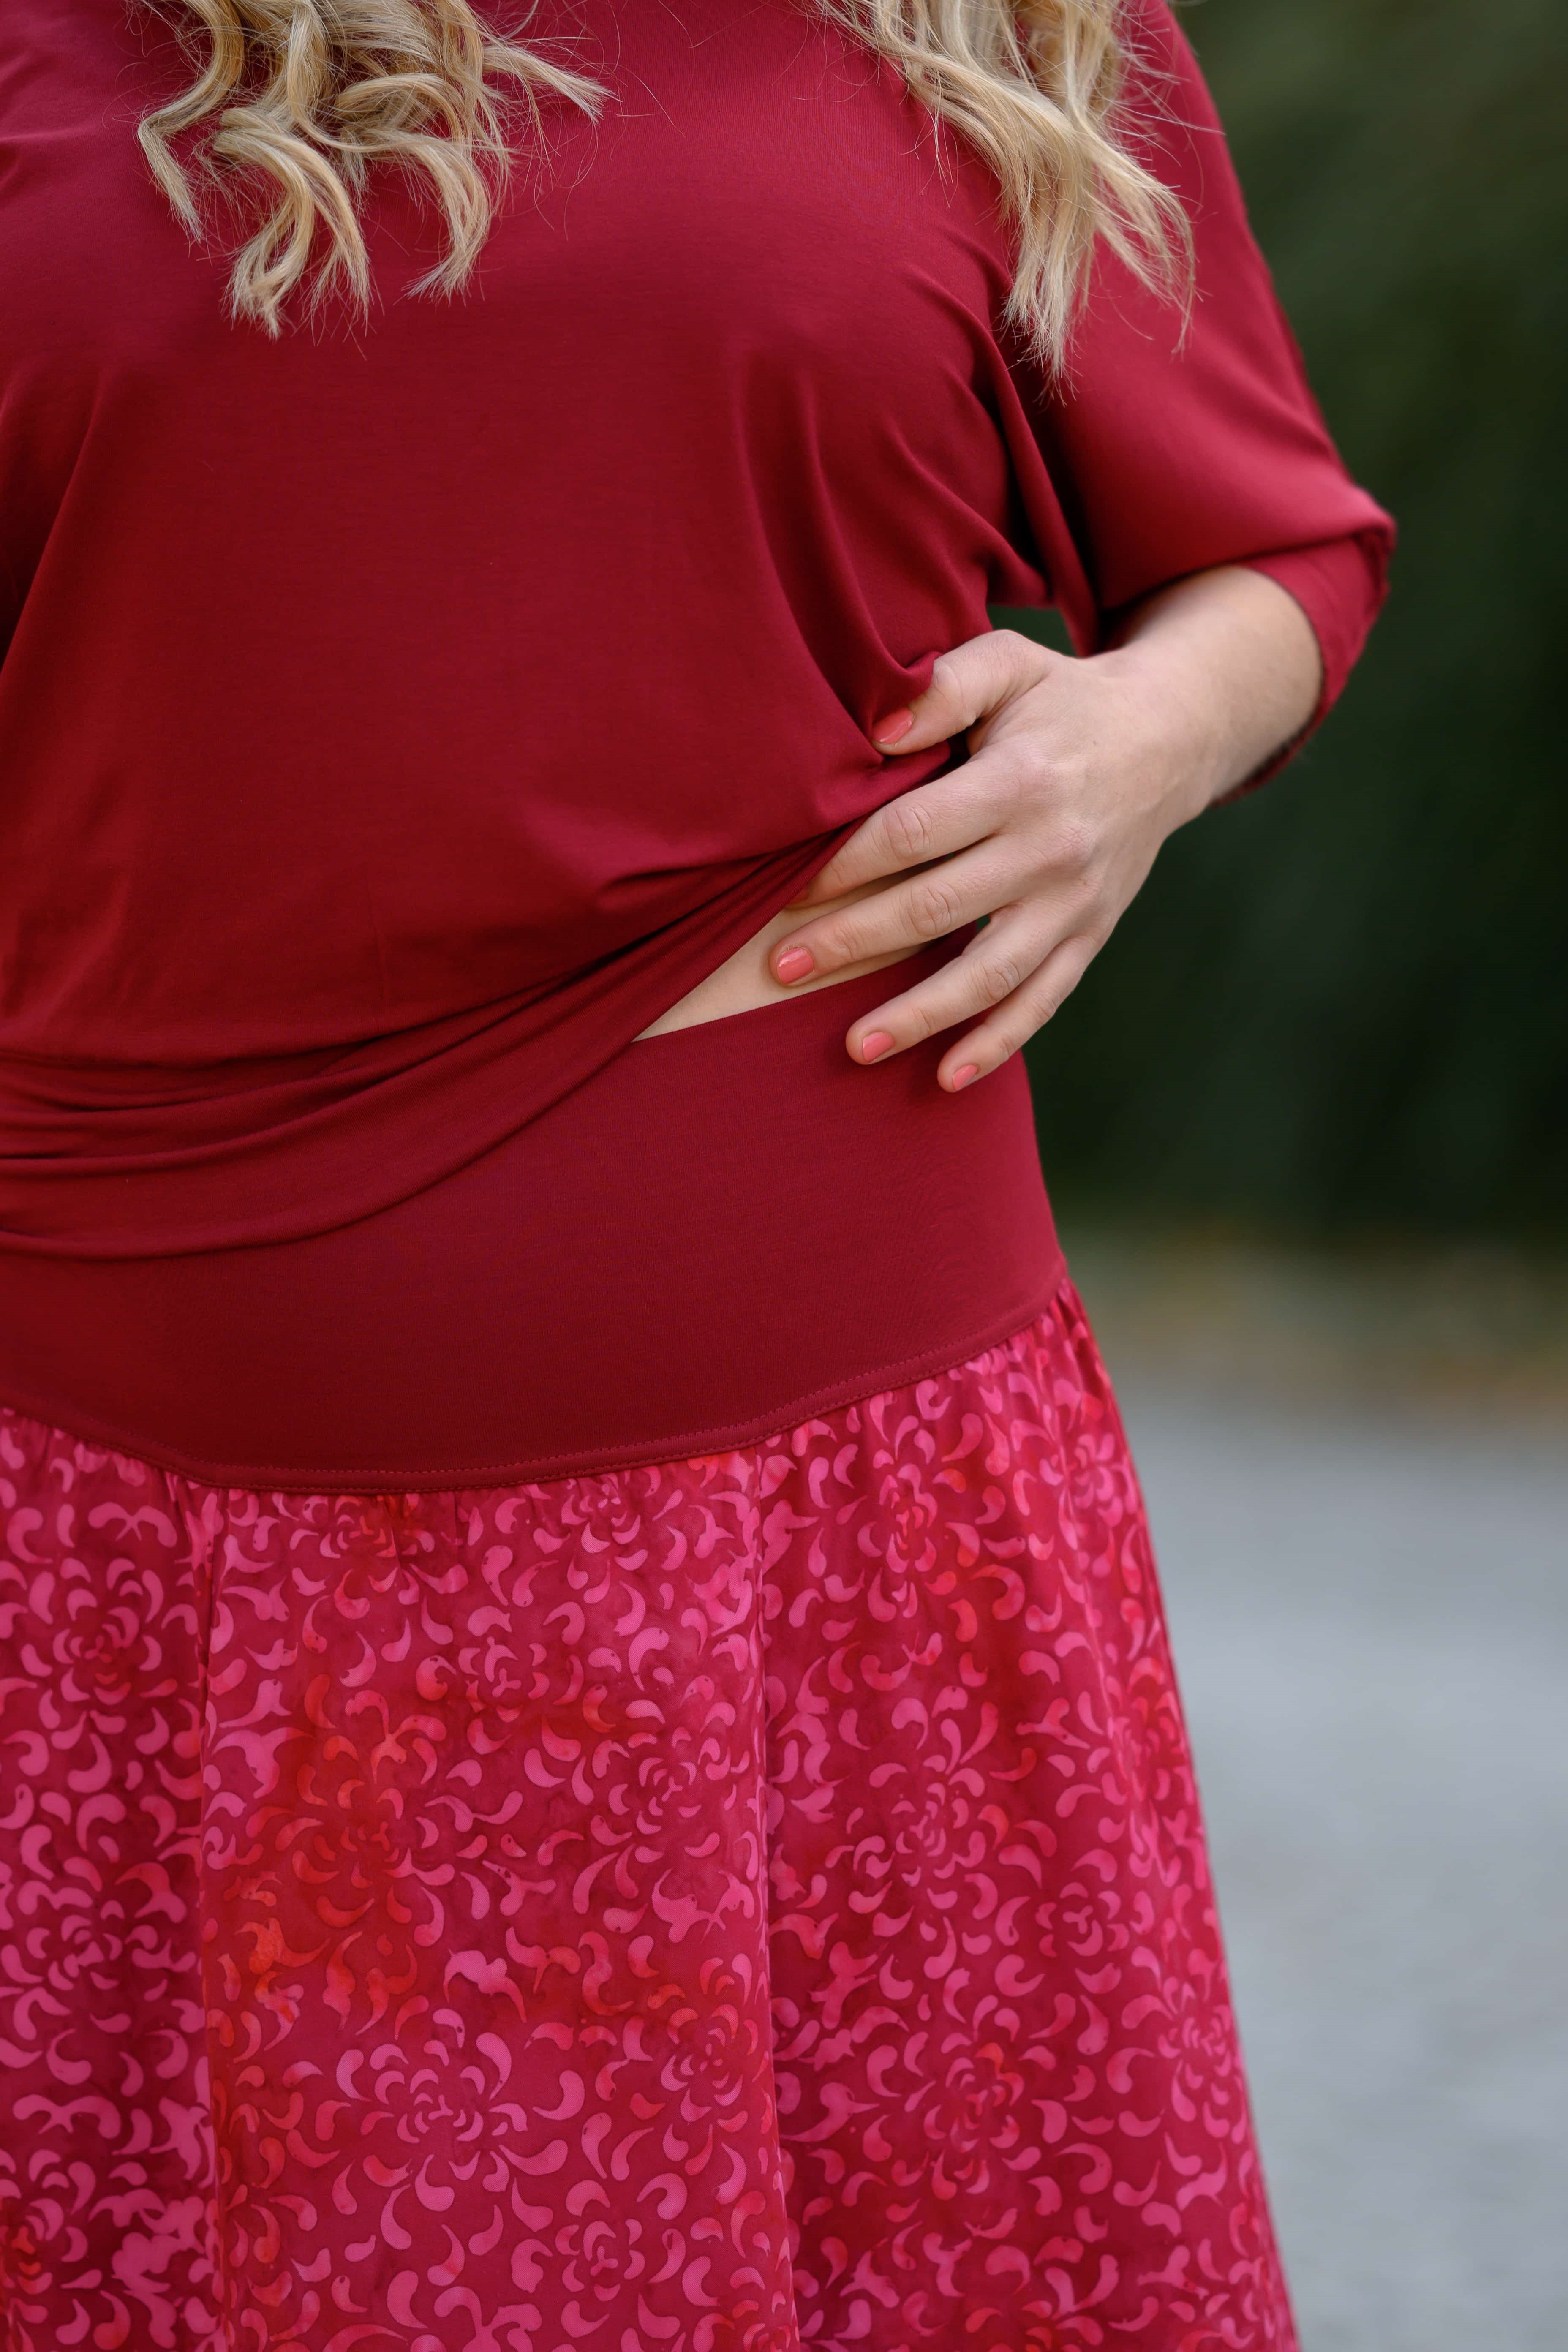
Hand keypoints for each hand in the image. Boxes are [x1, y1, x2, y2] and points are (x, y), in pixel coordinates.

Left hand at [769, 566, 1320, 1088]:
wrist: (1169, 739)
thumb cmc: (1063, 700)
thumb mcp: (1011, 664)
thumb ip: (943, 687)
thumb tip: (876, 732)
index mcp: (1021, 781)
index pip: (913, 834)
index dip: (845, 865)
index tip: (789, 890)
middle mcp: (1051, 850)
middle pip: (935, 909)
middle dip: (852, 943)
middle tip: (781, 969)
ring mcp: (1074, 903)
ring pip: (987, 975)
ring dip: (919, 1016)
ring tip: (853, 1046)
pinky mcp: (1091, 936)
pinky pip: (1042, 1001)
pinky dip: (997, 1044)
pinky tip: (947, 1077)